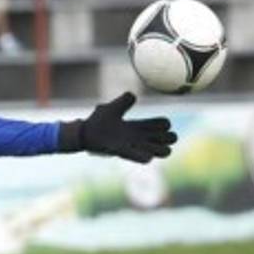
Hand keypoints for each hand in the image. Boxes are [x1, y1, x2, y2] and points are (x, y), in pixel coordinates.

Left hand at [61, 92, 176, 162]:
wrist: (84, 133)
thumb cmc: (98, 121)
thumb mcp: (113, 107)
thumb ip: (124, 100)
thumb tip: (133, 96)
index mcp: (137, 126)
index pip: (160, 126)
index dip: (164, 124)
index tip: (161, 124)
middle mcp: (137, 137)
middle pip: (165, 139)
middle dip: (169, 138)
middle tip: (161, 137)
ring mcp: (131, 146)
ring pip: (158, 152)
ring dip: (161, 150)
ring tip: (158, 148)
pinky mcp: (123, 152)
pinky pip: (140, 158)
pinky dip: (145, 156)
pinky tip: (146, 156)